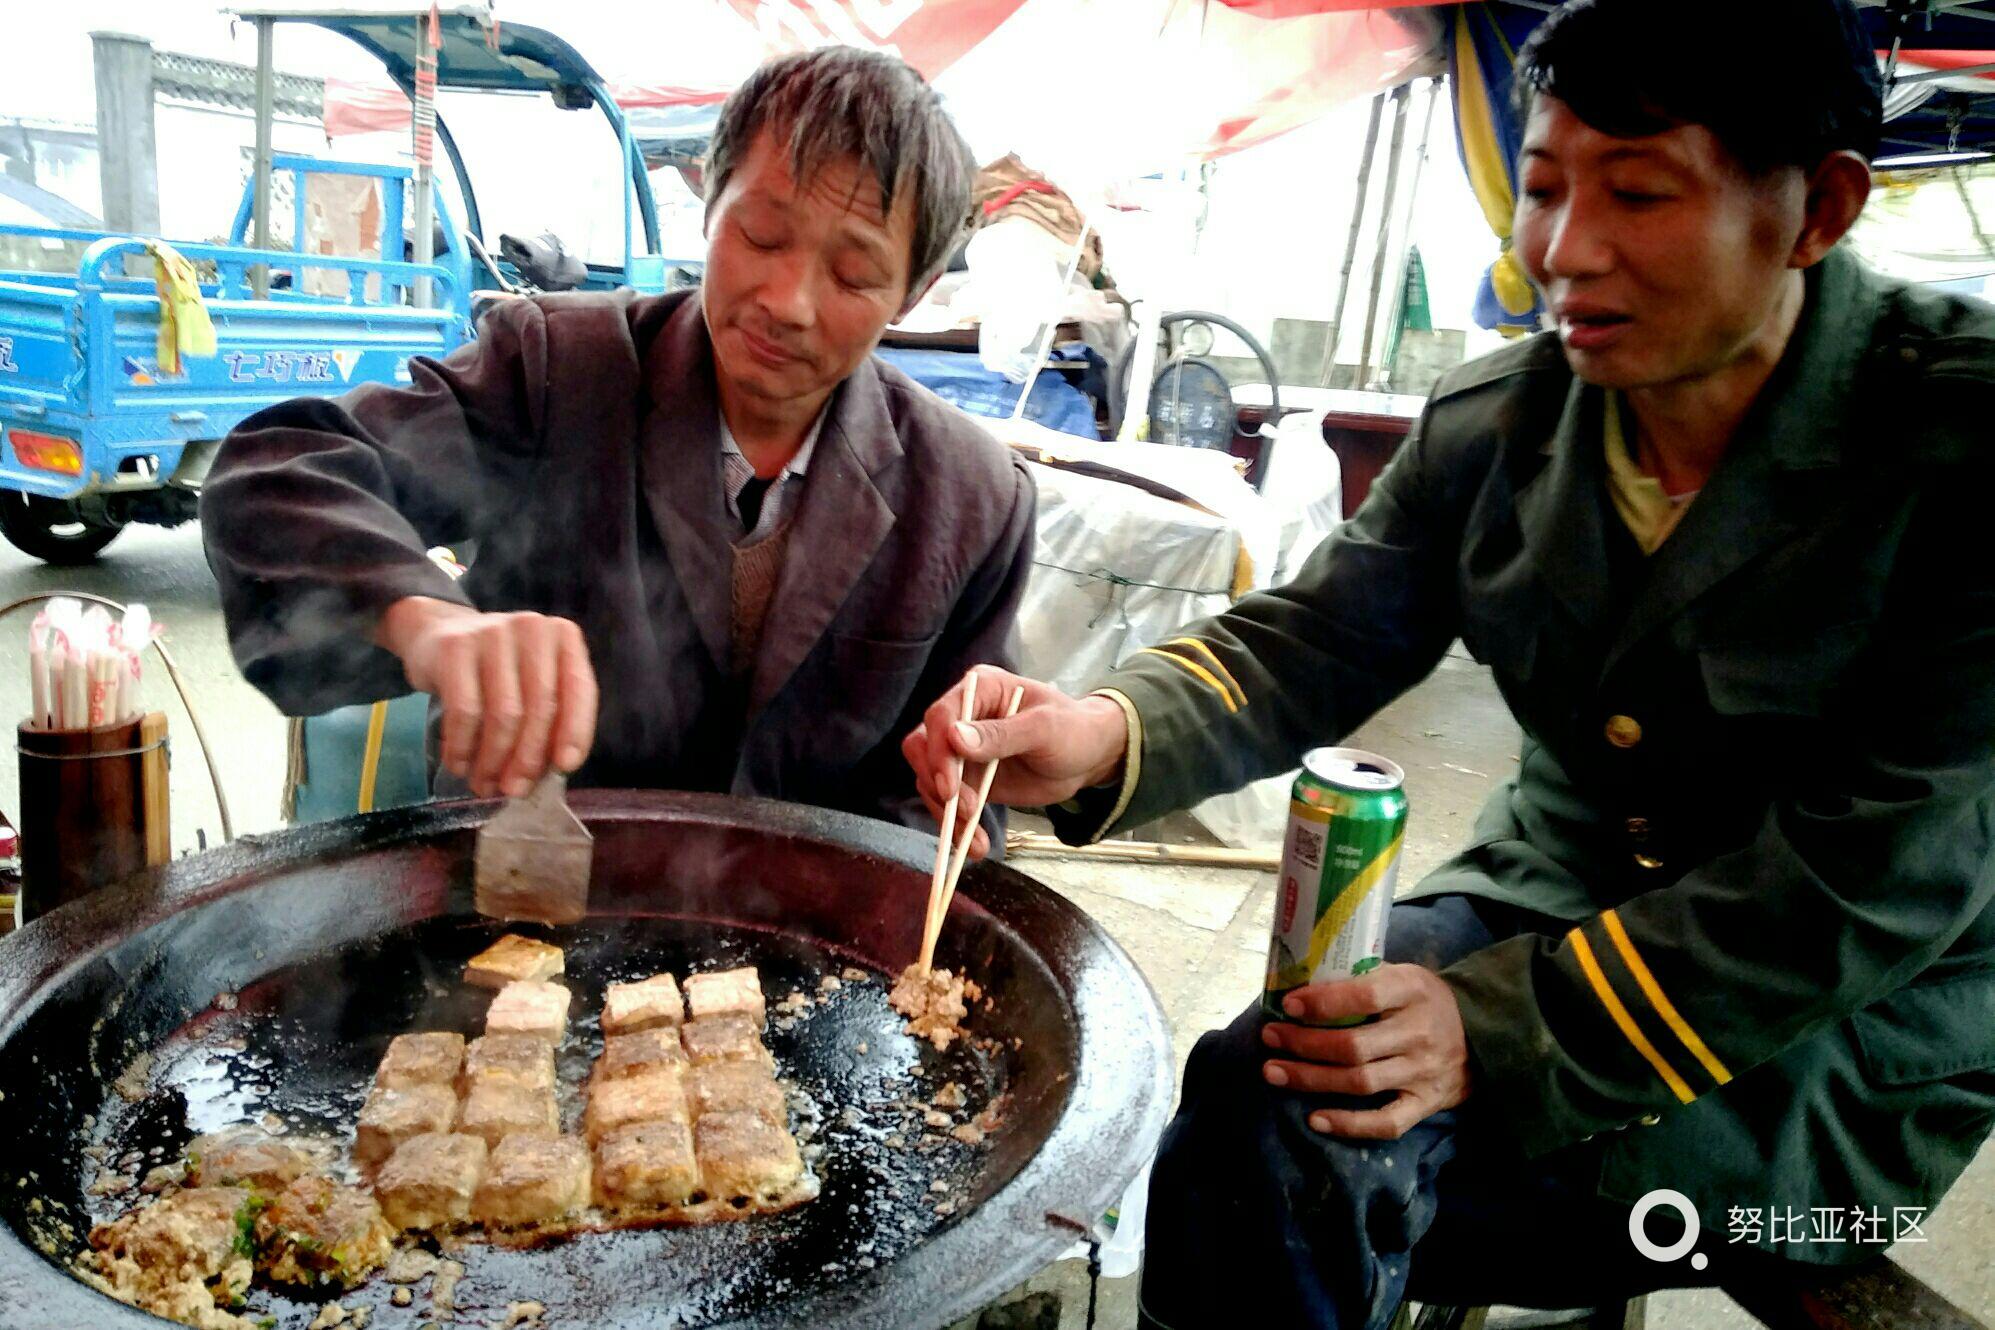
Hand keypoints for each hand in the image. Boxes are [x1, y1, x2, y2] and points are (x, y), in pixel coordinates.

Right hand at [376, 597, 598, 797]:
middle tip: (514, 790)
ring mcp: (492, 633)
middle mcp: (532, 628)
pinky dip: (463, 746)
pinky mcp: (454, 647)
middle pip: (540, 707)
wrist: (440, 634)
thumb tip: (552, 772)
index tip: (564, 767)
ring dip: (493, 760)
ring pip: (503, 714)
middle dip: (528, 758)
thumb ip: (552, 717)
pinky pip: (464, 711)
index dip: (575, 732)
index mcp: (563, 637)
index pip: (579, 689)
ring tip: (485, 784)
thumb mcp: (533, 682)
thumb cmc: (499, 670)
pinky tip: (460, 764)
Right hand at [900, 668, 1128, 859]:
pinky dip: (955, 825)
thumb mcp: (1044, 729)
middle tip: (966, 812)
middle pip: (924, 748)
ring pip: (930, 780)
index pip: (940, 717)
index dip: (938, 753)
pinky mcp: (967, 779)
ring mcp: (961, 750)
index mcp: (979, 689)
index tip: (949, 788)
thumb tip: (954, 737)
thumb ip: (1001, 734)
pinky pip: (947, 802)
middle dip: (938, 784)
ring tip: (974, 838)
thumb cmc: (1072, 730)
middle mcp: (962, 716)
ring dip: (946, 813)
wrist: (1088, 758)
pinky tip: (974, 844)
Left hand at [1260, 963, 1471, 1139]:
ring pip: (1360, 1083)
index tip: (1288, 1005)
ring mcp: (1423, 1073)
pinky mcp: (1425, 1105)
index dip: (1323, 1003)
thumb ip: (1363, 977)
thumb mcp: (1403, 975)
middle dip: (1304, 1044)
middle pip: (1353, 1046)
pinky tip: (1315, 1120)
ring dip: (1311, 1079)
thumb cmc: (1424, 1001)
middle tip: (1269, 1038)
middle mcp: (1419, 1034)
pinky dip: (1349, 1125)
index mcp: (1413, 991)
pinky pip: (1386, 1123)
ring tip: (1274, 1072)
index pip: (1364, 997)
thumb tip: (1300, 981)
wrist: (1481, 1036)